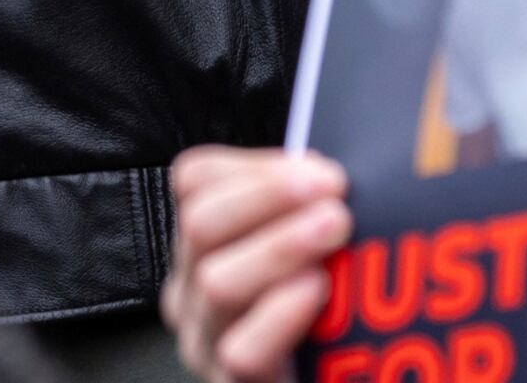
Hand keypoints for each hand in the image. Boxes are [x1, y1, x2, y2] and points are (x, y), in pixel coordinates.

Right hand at [163, 146, 351, 381]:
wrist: (334, 379)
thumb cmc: (325, 322)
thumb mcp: (311, 251)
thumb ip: (308, 210)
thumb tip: (329, 170)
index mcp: (204, 244)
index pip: (197, 180)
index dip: (255, 166)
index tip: (318, 168)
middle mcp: (192, 289)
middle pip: (200, 223)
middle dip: (269, 197)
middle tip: (330, 194)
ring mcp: (206, 342)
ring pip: (216, 282)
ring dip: (280, 247)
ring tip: (332, 233)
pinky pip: (242, 350)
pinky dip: (279, 313)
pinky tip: (315, 291)